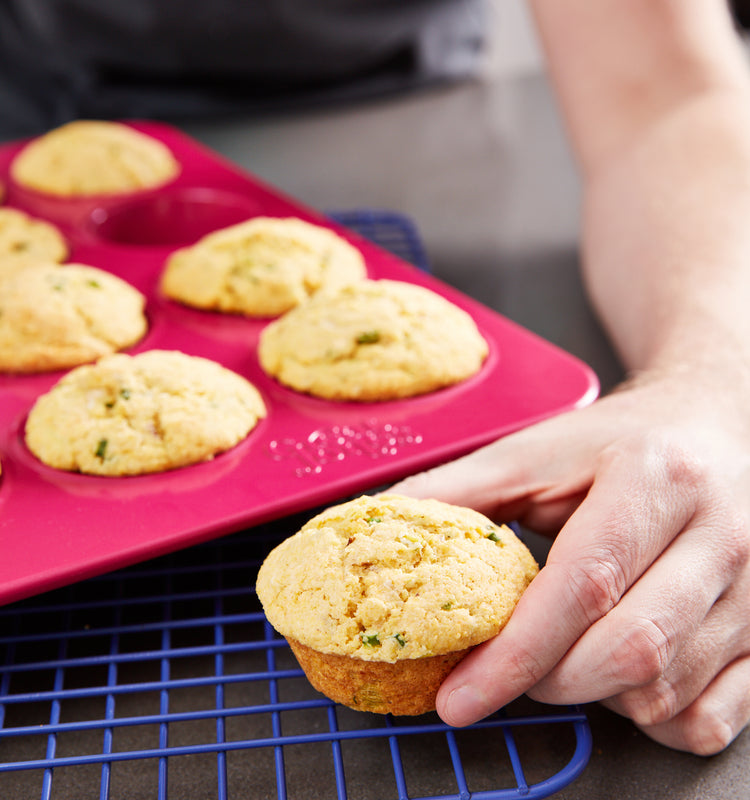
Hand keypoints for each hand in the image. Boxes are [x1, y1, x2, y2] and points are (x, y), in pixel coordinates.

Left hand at [390, 371, 749, 754]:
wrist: (713, 421)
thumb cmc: (618, 440)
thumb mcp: (535, 450)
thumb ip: (456, 490)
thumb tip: (378, 528)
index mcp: (656, 479)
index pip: (583, 585)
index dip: (513, 653)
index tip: (457, 696)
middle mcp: (722, 535)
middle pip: (627, 650)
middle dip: (547, 680)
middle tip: (508, 665)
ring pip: (665, 693)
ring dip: (595, 695)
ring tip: (569, 651)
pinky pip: (712, 721)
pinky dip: (652, 718)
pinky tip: (622, 673)